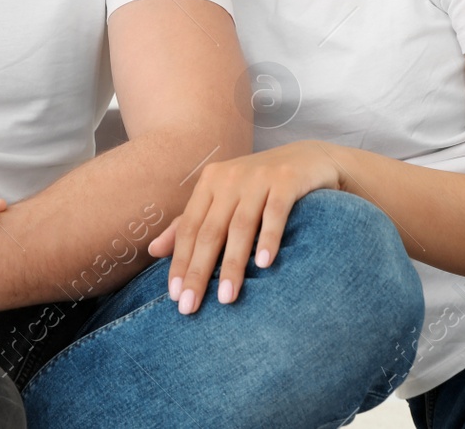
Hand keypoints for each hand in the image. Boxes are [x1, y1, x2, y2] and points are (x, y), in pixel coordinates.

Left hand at [147, 140, 340, 314]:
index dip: (180, 262)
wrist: (311, 158)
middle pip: (210, 231)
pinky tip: (264, 265)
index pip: (189, 229)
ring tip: (225, 298)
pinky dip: (269, 239)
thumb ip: (191, 223)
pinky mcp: (287, 180)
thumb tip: (153, 251)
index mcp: (209, 182)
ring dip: (233, 265)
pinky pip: (275, 213)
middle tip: (190, 307)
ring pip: (240, 227)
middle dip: (198, 271)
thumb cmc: (261, 186)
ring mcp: (259, 177)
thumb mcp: (223, 199)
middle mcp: (230, 178)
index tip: (174, 296)